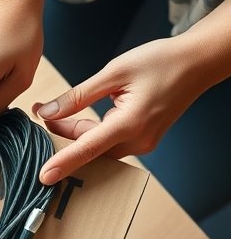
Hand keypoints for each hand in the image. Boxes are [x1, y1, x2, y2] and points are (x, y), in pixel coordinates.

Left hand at [32, 38, 198, 183]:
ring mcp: (143, 143)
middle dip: (63, 133)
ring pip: (98, 146)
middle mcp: (138, 141)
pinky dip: (94, 132)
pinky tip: (85, 114)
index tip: (43, 176)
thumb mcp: (114, 72)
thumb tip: (49, 112)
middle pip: (89, 147)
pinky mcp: (144, 140)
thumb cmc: (160, 61)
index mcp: (129, 123)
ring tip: (58, 111)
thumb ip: (79, 95)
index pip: (88, 148)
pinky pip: (110, 142)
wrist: (196, 63)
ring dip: (77, 133)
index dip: (63, 162)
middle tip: (42, 110)